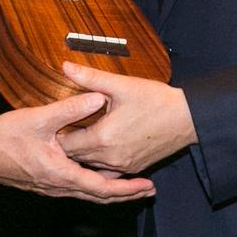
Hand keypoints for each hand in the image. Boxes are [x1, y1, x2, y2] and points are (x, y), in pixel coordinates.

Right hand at [0, 90, 156, 203]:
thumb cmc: (4, 138)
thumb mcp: (39, 119)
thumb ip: (70, 109)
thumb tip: (98, 98)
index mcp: (61, 174)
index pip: (102, 188)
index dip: (127, 189)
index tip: (146, 186)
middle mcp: (58, 186)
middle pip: (98, 196)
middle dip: (124, 194)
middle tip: (146, 190)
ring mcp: (50, 187)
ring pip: (87, 194)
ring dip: (109, 190)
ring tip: (129, 184)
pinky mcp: (44, 182)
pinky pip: (75, 188)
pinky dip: (92, 185)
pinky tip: (97, 175)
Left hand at [58, 64, 195, 173]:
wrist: (188, 118)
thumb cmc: (156, 100)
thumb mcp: (121, 85)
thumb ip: (90, 77)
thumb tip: (65, 66)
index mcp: (103, 138)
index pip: (66, 143)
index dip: (55, 134)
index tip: (49, 126)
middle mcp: (110, 157)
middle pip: (76, 157)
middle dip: (65, 145)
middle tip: (54, 134)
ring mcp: (123, 166)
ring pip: (91, 165)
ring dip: (82, 154)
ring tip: (73, 139)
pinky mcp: (133, 168)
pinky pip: (107, 170)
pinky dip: (98, 161)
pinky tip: (96, 148)